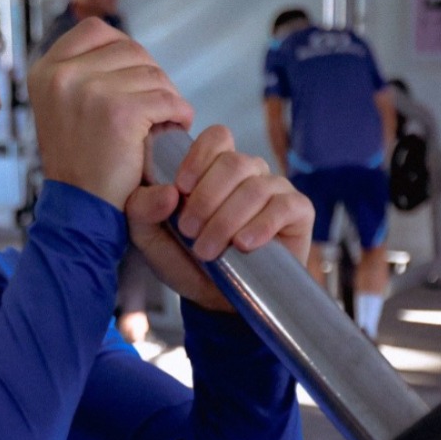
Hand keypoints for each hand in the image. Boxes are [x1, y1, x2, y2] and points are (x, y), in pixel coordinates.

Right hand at [27, 19, 193, 207]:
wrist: (80, 209)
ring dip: (167, 95)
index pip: (95, 31)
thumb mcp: (61, 107)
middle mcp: (63, 75)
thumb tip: (116, 41)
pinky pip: (167, 99)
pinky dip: (179, 112)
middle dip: (151, 74)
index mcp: (45, 71)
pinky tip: (176, 126)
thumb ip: (80, 73)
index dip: (123, 48)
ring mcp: (91, 91)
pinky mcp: (121, 113)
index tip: (134, 75)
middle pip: (129, 49)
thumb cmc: (78, 163)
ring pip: (152, 74)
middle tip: (157, 104)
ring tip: (165, 119)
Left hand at [125, 125, 313, 311]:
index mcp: (216, 168)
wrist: (216, 301)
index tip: (181, 188)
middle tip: (189, 230)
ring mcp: (276, 189)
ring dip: (227, 220)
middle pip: (234, 163)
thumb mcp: (152, 239)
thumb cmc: (187, 262)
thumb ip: (142, 211)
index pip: (217, 138)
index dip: (199, 158)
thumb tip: (167, 193)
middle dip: (207, 198)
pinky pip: (284, 206)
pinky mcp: (298, 211)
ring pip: (256, 187)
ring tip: (209, 250)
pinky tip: (243, 245)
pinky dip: (261, 225)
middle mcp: (249, 172)